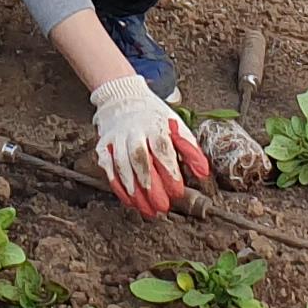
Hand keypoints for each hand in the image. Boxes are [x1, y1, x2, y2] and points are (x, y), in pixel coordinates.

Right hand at [87, 74, 213, 217]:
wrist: (123, 98)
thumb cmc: (154, 117)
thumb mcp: (176, 126)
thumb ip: (190, 150)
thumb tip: (202, 173)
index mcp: (154, 125)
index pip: (162, 148)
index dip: (169, 171)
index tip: (177, 191)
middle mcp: (133, 130)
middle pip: (140, 159)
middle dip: (151, 185)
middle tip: (162, 206)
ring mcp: (117, 138)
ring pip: (123, 166)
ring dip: (134, 190)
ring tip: (146, 209)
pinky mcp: (104, 145)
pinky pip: (109, 168)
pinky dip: (118, 186)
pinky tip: (129, 200)